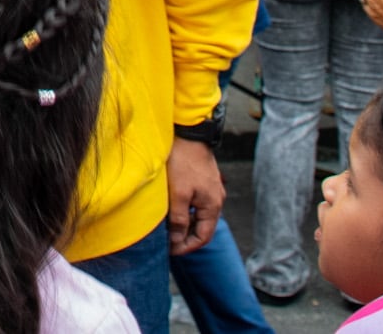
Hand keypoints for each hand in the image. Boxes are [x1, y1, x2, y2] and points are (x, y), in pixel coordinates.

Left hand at [166, 137, 223, 254]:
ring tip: (167, 227)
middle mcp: (216, 199)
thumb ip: (179, 219)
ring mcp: (210, 188)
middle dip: (185, 237)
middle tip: (167, 242)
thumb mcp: (178, 194)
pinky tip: (171, 208)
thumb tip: (177, 240)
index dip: (187, 247)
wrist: (189, 132)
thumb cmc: (183, 162)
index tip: (170, 251)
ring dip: (184, 223)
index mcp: (213, 205)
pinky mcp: (203, 179)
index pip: (203, 237)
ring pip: (198, 214)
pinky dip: (185, 210)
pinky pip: (196, 202)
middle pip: (202, 227)